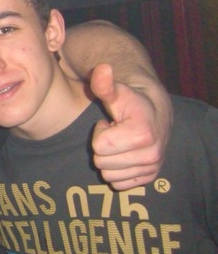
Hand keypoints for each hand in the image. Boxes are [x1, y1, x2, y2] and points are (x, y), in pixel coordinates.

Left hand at [89, 63, 170, 189]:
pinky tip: (123, 154)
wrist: (153, 112)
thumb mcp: (116, 92)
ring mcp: (152, 168)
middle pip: (102, 163)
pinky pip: (118, 184)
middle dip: (103, 147)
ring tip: (119, 142)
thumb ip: (104, 84)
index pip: (100, 146)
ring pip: (108, 175)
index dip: (99, 132)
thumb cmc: (130, 101)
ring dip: (109, 159)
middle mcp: (152, 155)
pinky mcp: (149, 178)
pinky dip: (117, 171)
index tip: (110, 122)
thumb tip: (101, 69)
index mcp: (143, 134)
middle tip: (114, 133)